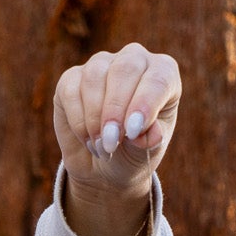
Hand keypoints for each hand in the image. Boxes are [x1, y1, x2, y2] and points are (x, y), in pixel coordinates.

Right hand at [53, 44, 179, 235]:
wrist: (106, 172)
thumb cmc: (135, 160)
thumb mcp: (144, 160)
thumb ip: (146, 145)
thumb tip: (145, 134)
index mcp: (165, 78)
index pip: (160, 75)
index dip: (145, 99)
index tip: (131, 130)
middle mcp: (137, 64)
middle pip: (126, 66)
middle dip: (114, 106)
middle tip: (110, 143)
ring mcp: (103, 68)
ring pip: (94, 74)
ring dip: (93, 114)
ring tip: (101, 147)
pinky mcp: (73, 79)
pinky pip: (70, 87)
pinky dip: (74, 115)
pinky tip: (86, 139)